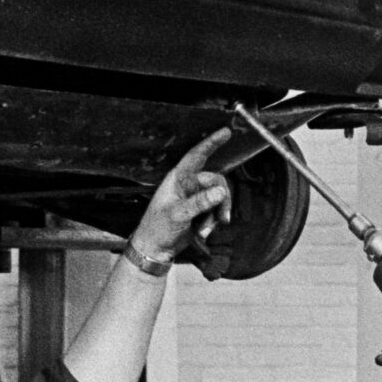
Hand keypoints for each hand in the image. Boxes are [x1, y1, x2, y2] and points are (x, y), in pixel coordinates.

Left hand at [127, 129, 233, 264]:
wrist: (155, 249)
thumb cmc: (157, 228)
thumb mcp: (177, 214)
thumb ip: (200, 202)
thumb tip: (221, 192)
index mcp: (178, 178)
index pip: (196, 155)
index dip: (211, 143)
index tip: (226, 132)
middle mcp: (188, 184)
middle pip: (216, 182)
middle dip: (221, 201)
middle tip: (221, 219)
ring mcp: (195, 197)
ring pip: (219, 197)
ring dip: (217, 214)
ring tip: (206, 230)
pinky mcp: (201, 210)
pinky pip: (217, 209)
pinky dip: (214, 220)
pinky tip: (204, 231)